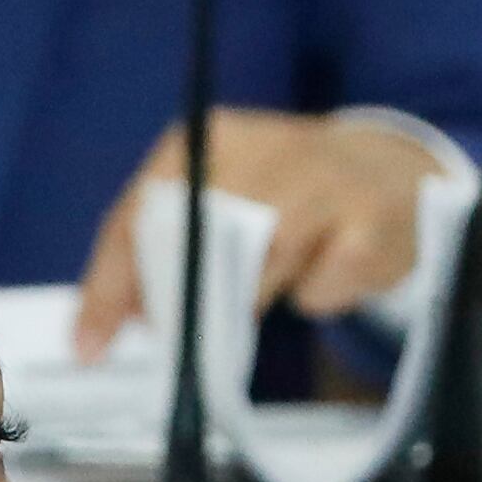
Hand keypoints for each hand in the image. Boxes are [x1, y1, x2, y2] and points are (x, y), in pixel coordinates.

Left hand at [70, 112, 448, 360]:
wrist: (391, 173)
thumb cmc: (287, 195)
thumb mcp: (220, 197)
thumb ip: (159, 248)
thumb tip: (108, 322)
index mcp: (214, 137)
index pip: (144, 211)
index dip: (111, 283)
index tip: (90, 343)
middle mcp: (269, 148)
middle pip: (198, 242)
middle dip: (182, 298)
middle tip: (186, 330)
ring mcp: (324, 184)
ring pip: (259, 270)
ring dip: (256, 296)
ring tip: (275, 280)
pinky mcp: (368, 226)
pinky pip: (316, 292)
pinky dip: (313, 298)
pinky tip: (327, 269)